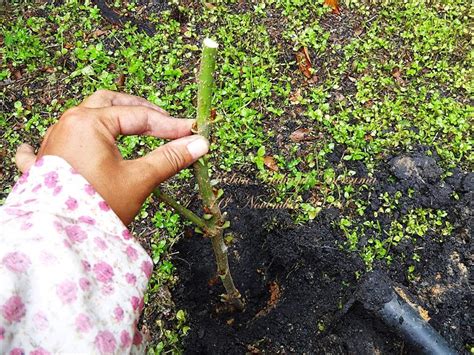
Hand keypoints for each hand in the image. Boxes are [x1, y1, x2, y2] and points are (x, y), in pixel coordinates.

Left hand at [15, 90, 208, 224]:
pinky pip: (50, 142)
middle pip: (107, 103)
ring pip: (84, 117)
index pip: (138, 116)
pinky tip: (70, 145)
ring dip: (109, 119)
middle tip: (161, 120)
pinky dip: (66, 140)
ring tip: (130, 128)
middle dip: (137, 109)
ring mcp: (51, 142)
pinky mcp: (42, 164)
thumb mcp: (139, 180)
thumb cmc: (97, 207)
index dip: (169, 124)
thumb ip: (169, 158)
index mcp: (89, 123)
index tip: (190, 131)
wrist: (58, 243)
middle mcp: (67, 125)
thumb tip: (200, 143)